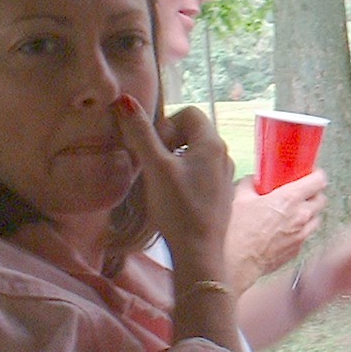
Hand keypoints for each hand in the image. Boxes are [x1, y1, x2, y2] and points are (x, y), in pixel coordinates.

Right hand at [113, 97, 232, 273]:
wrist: (199, 251)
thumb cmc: (178, 207)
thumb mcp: (155, 167)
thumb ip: (141, 133)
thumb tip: (124, 100)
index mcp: (212, 143)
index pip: (189, 112)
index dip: (167, 124)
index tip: (154, 147)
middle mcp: (224, 154)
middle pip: (193, 132)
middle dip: (169, 141)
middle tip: (154, 164)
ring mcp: (225, 175)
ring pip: (196, 153)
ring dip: (175, 159)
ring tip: (160, 181)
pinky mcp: (221, 193)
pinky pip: (202, 172)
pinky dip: (185, 175)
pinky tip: (174, 196)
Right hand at [224, 171, 327, 295]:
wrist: (235, 262)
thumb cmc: (237, 230)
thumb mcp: (239, 198)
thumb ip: (250, 184)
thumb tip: (253, 181)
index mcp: (290, 199)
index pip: (319, 181)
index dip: (316, 175)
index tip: (308, 174)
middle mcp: (301, 216)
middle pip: (321, 199)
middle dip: (313, 194)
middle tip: (299, 192)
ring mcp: (301, 235)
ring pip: (316, 219)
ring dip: (309, 213)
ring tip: (291, 212)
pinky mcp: (296, 251)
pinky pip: (305, 235)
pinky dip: (299, 230)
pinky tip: (283, 230)